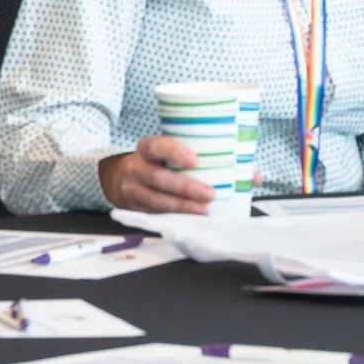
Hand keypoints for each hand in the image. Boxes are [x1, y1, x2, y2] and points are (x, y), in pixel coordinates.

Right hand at [99, 136, 213, 213]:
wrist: (122, 178)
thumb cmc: (158, 162)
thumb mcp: (167, 151)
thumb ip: (192, 153)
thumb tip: (241, 166)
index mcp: (146, 149)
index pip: (156, 147)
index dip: (174, 153)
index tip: (195, 161)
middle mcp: (135, 168)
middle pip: (158, 177)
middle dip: (185, 187)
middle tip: (209, 193)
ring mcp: (132, 189)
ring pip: (157, 199)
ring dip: (182, 206)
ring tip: (204, 209)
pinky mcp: (135, 207)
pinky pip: (155, 212)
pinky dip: (175, 215)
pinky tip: (192, 216)